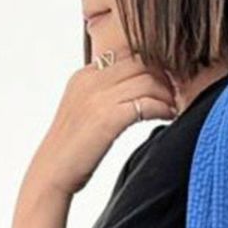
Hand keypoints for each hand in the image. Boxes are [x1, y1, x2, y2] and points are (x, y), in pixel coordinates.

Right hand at [31, 50, 177, 196]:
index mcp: (84, 75)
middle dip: (164, 76)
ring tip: (174, 107)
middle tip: (176, 93)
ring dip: (167, 94)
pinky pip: (146, 103)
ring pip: (148, 80)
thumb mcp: (83, 110)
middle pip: (141, 62)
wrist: (51, 173)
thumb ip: (103, 93)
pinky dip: (163, 109)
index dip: (151, 65)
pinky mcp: (107, 118)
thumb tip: (134, 93)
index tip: (165, 81)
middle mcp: (90, 80)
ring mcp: (98, 98)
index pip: (127, 54)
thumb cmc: (71, 149)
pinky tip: (168, 117)